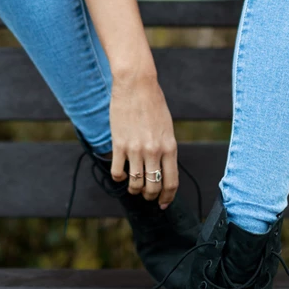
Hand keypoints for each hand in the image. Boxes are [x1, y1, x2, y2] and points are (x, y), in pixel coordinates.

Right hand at [109, 71, 177, 208]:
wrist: (136, 84)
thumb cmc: (153, 103)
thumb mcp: (167, 127)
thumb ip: (166, 148)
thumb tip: (162, 168)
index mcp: (170, 147)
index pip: (171, 182)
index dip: (167, 197)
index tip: (162, 203)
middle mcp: (154, 151)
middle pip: (153, 187)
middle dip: (149, 196)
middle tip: (146, 195)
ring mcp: (136, 149)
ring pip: (135, 184)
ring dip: (134, 189)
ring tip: (133, 186)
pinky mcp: (119, 144)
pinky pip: (117, 172)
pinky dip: (119, 178)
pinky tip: (120, 173)